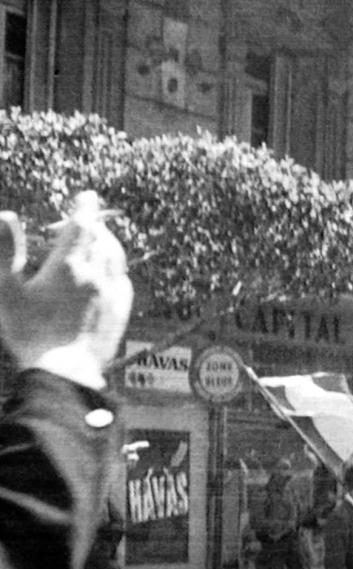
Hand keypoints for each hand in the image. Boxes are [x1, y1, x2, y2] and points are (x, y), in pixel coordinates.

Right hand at [0, 192, 131, 387]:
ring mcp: (111, 295)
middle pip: (103, 239)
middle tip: (81, 221)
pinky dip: (117, 267)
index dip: (84, 207)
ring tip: (97, 240)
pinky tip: (110, 271)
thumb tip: (7, 215)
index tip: (88, 195)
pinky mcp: (119, 314)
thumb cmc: (28, 332)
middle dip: (94, 225)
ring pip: (117, 258)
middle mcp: (97, 276)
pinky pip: (124, 281)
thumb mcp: (5, 289)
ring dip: (108, 243)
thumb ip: (5, 250)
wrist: (64, 372)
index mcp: (69, 266)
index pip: (82, 226)